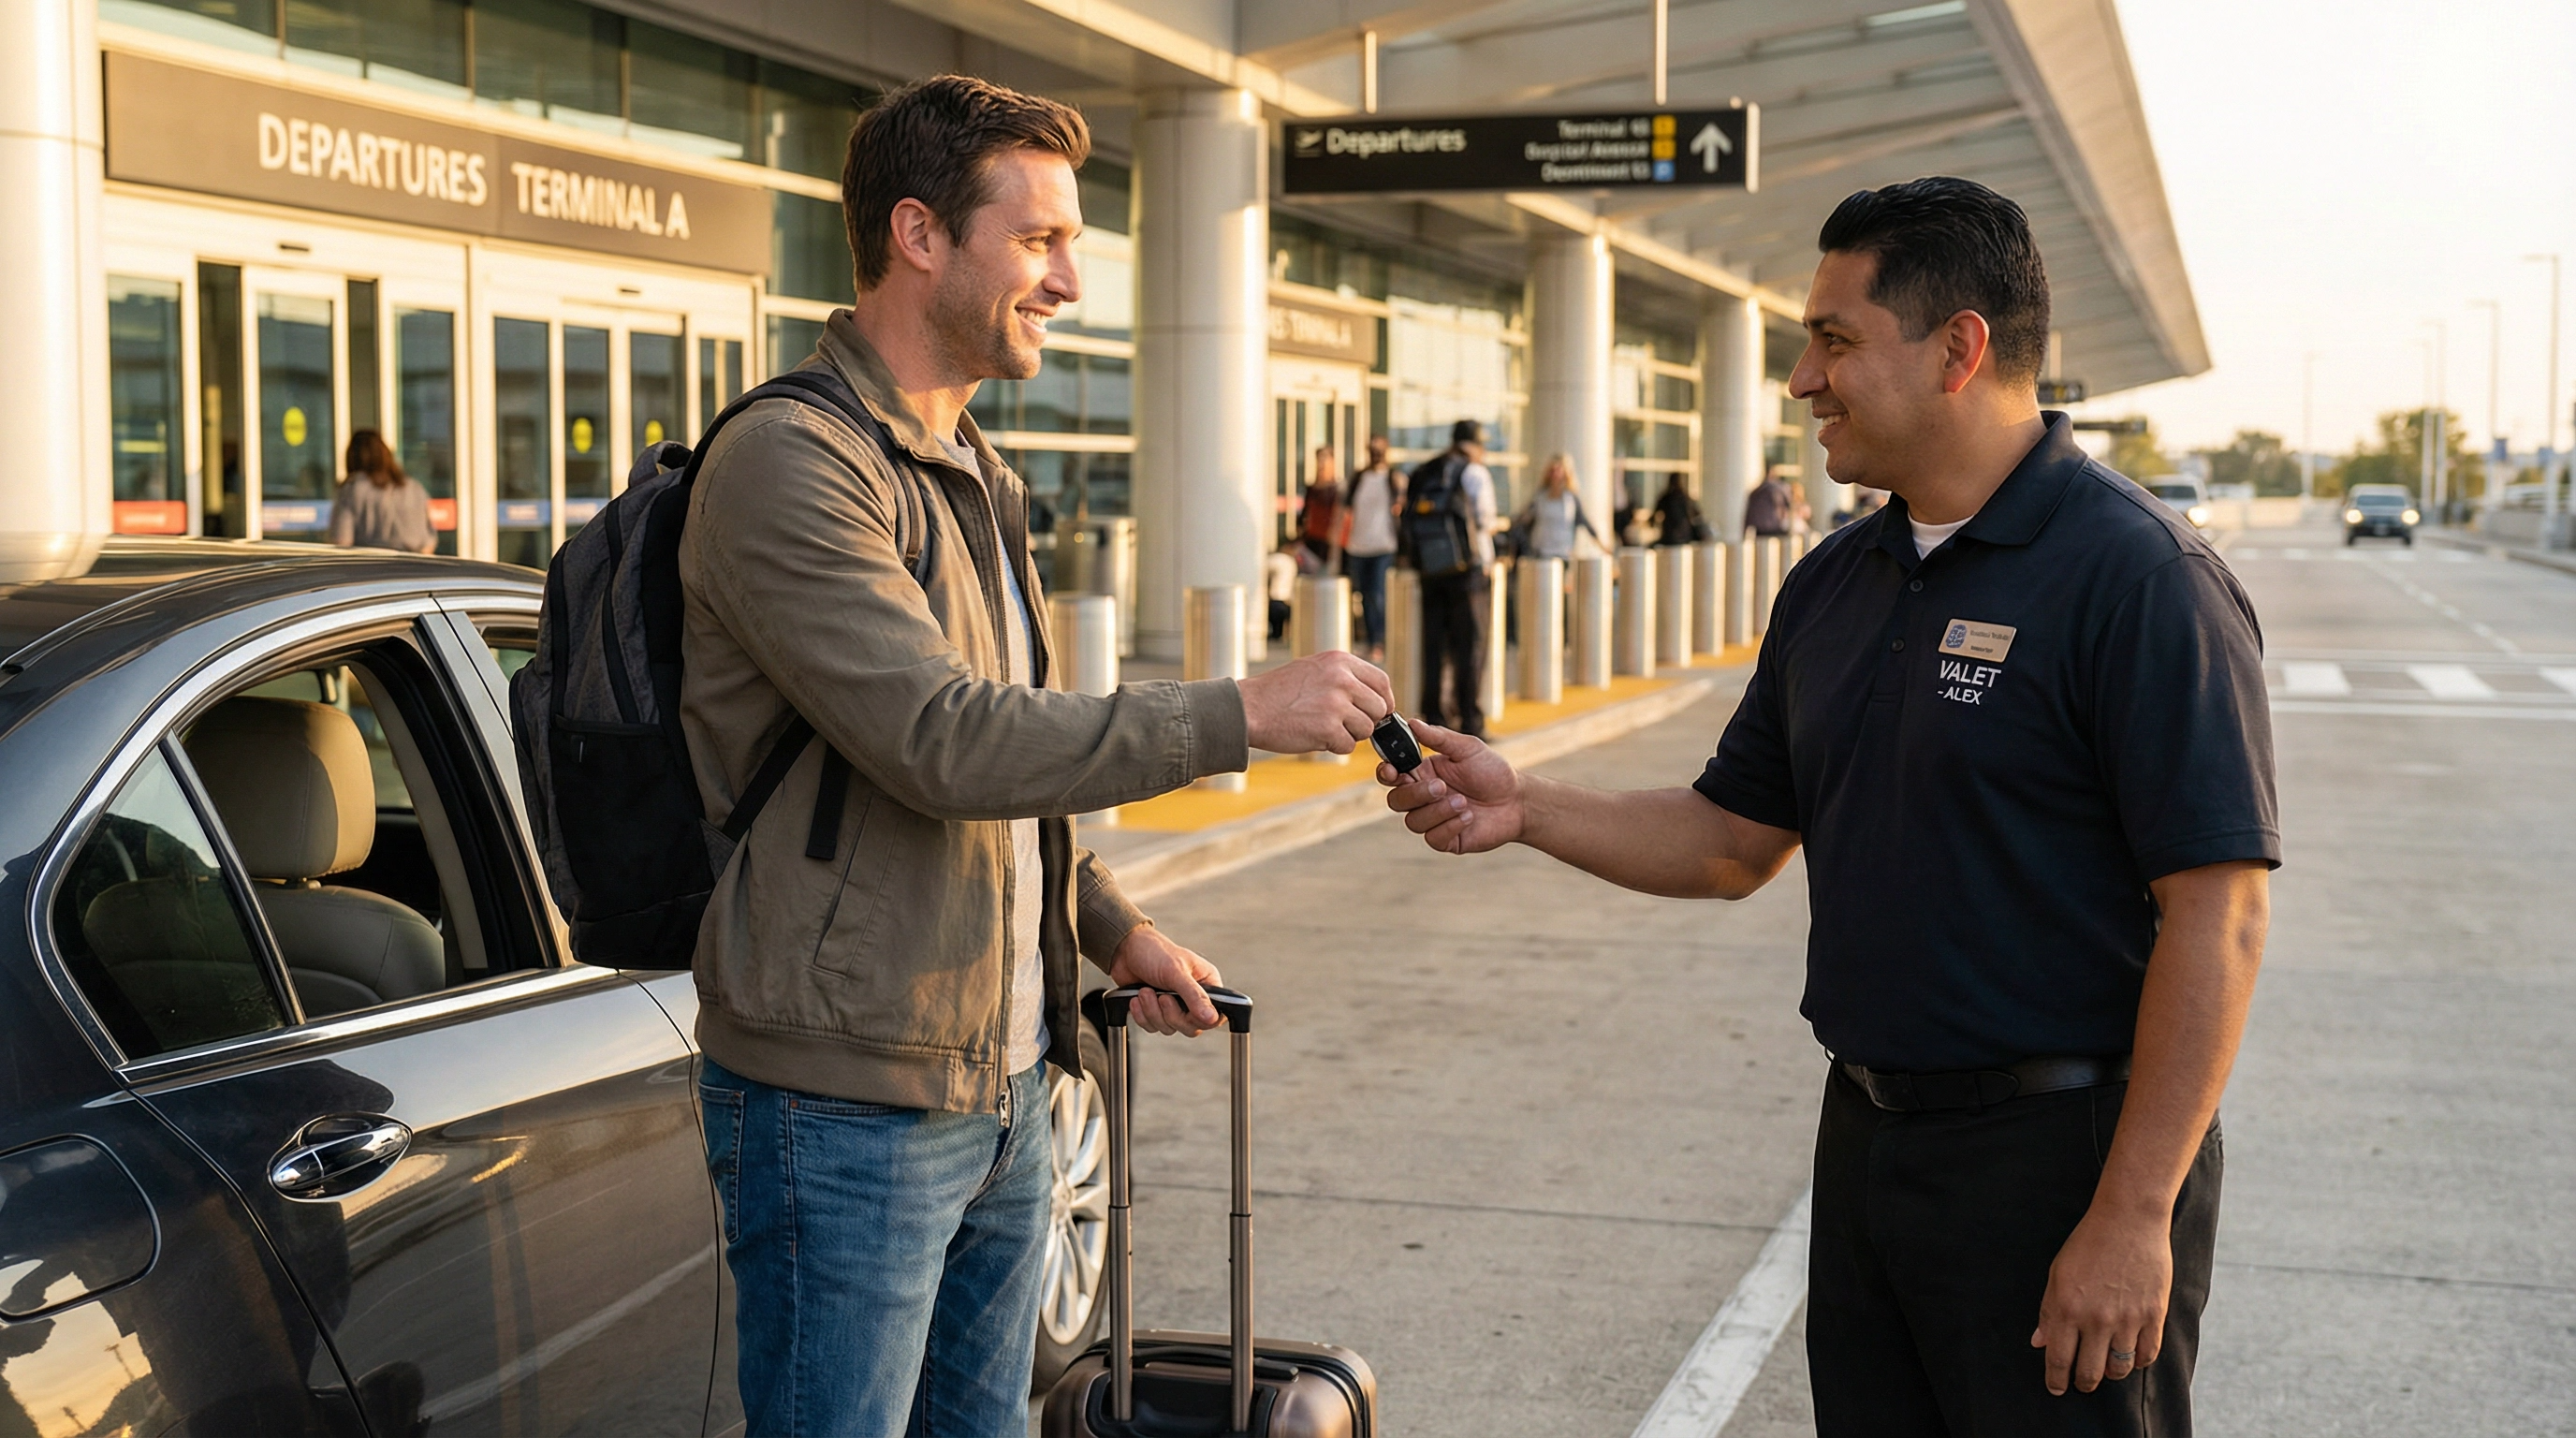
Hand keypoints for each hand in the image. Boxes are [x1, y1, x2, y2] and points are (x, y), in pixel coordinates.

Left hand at [1105, 925, 1222, 1035]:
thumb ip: (1194, 995)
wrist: (1124, 949)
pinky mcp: (1156, 1011)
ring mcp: (1174, 1006)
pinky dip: (1142, 1015)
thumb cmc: (1154, 952)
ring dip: (1153, 1012)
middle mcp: (1193, 998)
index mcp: (1206, 984)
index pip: (1215, 1015)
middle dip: (1171, 1014)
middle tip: (1161, 997)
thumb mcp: (1176, 971)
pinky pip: (1153, 1027)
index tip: (1186, 1011)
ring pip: (1170, 1028)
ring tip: (1145, 992)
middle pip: (1191, 1027)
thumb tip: (1212, 1017)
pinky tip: (1137, 999)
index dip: (1201, 1019)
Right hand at [1238, 652, 1393, 754]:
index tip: (1379, 712)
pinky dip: (1334, 746)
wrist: (1248, 708)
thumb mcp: (1314, 669)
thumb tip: (1377, 698)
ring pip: (1366, 729)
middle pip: (1379, 708)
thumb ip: (1344, 678)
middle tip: (1343, 724)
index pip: (1381, 681)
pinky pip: (1348, 745)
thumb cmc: (1278, 693)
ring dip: (1348, 735)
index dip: (1384, 700)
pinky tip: (1313, 736)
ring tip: (1322, 727)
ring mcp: (1336, 703)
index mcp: (1340, 661)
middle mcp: (1341, 679)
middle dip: (1366, 721)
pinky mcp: (1328, 728)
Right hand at [1378, 717, 1524, 853]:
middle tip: (1442, 787)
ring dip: (1438, 811)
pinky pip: (1433, 838)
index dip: (1385, 773)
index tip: (1392, 771)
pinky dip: (1450, 826)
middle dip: (1416, 794)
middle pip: (1396, 801)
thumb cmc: (1493, 772)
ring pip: (1413, 821)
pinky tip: (1469, 817)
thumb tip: (1412, 722)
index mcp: (1423, 773)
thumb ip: (1439, 737)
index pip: (1391, 775)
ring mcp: (1433, 820)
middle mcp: (1423, 798)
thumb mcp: (1468, 748)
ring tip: (1464, 802)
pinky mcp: (1446, 840)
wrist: (1518, 801)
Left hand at [2031, 1203, 2172, 1394]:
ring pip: (2119, 1369)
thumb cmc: (2088, 1244)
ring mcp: (2128, 1319)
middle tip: (2082, 1383)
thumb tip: (2040, 1342)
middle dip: (2084, 1383)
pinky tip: (2130, 1357)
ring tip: (2106, 1369)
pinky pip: (2146, 1355)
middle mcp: (2097, 1319)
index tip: (2056, 1388)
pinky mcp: (2154, 1315)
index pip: (2059, 1358)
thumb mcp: (2058, 1274)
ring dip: (2111, 1374)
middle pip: (2090, 1372)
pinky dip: (2137, 1362)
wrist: (2129, 1221)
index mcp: (2068, 1308)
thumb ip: (2049, 1311)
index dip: (2056, 1379)